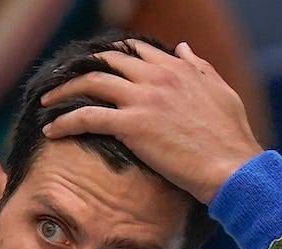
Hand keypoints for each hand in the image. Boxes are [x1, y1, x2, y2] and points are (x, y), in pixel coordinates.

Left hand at [38, 39, 264, 204]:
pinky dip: (65, 121)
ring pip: (91, 82)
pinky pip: (87, 116)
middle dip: (80, 69)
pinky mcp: (132, 125)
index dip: (110, 58)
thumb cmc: (232, 138)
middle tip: (63, 84)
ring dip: (64, 91)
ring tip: (48, 103)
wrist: (233, 167)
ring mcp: (142, 98)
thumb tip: (183, 48)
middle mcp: (156, 76)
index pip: (133, 51)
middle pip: (106, 61)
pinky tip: (52, 130)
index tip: (96, 70)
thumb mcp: (221, 92)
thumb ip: (199, 68)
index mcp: (176, 68)